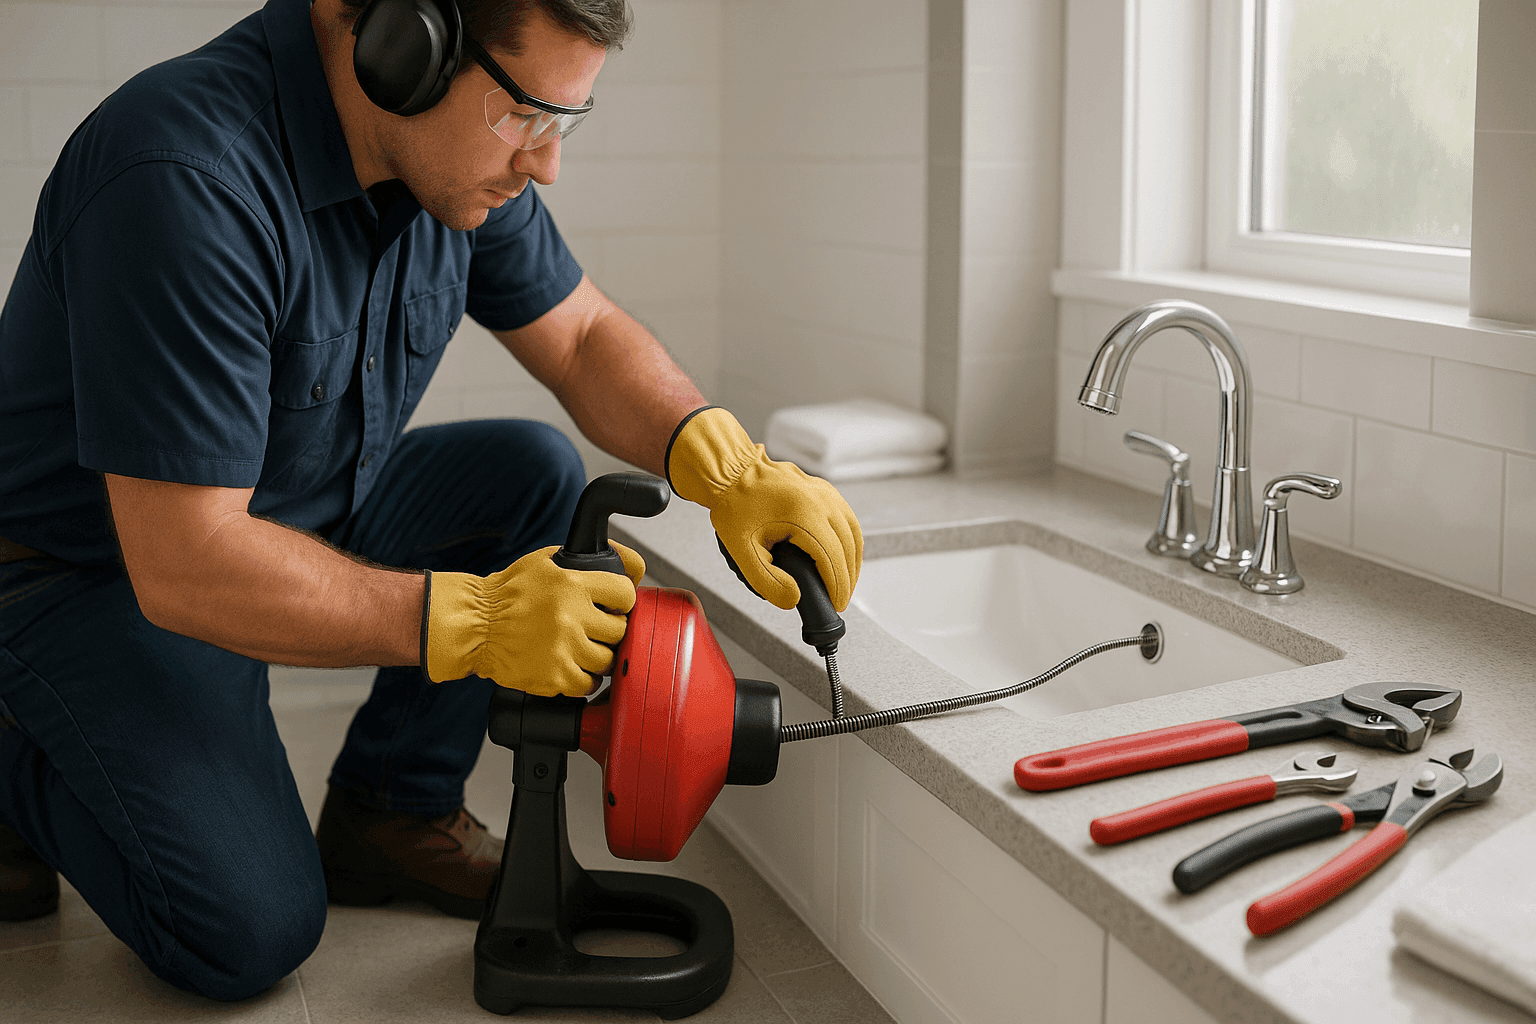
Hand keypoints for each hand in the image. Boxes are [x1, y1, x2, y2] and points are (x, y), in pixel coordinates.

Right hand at [421, 542, 646, 695]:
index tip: (614, 606)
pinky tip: (571, 666)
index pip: (625, 594)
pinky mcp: (554, 676)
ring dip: (598, 656)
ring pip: (607, 661)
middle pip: (620, 630)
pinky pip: (587, 684)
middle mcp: (570, 617)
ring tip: (581, 648)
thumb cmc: (508, 594)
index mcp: (572, 584)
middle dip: (609, 630)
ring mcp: (563, 649)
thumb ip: (588, 562)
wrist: (475, 625)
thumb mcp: (547, 561)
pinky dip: (583, 678)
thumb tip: (631, 565)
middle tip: (594, 629)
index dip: (622, 601)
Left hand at [667, 406, 861, 610]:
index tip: (835, 605)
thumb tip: (793, 599)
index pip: (832, 559)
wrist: (732, 472)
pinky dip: (850, 542)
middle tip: (838, 601)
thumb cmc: (735, 507)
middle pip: (848, 548)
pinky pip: (848, 519)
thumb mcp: (741, 550)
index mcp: (804, 514)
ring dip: (852, 562)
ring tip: (843, 584)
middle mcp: (821, 501)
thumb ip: (766, 580)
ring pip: (853, 533)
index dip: (837, 587)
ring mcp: (826, 493)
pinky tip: (843, 557)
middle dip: (847, 579)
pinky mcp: (826, 490)